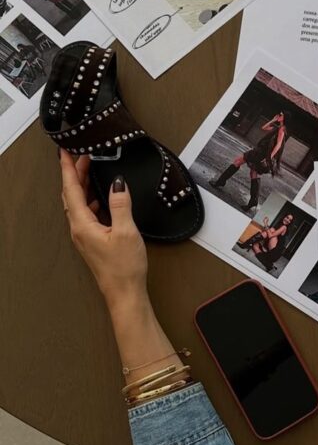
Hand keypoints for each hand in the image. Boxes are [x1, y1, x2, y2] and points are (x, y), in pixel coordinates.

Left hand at [59, 150, 146, 310]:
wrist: (124, 292)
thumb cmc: (124, 267)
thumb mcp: (126, 231)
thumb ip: (120, 204)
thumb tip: (117, 183)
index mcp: (82, 224)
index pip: (72, 189)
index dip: (68, 168)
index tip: (64, 152)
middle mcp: (79, 229)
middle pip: (72, 194)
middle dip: (75, 173)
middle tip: (81, 155)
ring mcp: (84, 235)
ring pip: (78, 203)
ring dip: (82, 185)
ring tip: (90, 170)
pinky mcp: (92, 240)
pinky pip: (86, 213)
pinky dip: (90, 199)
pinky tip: (100, 197)